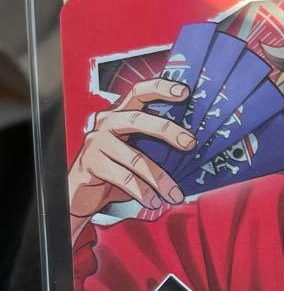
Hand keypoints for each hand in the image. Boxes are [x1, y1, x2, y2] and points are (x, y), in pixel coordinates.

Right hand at [69, 78, 193, 239]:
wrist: (83, 192)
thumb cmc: (117, 169)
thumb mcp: (137, 152)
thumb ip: (156, 145)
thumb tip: (193, 150)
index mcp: (120, 114)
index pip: (138, 92)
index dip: (160, 88)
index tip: (184, 91)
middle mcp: (106, 123)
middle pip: (138, 120)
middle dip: (166, 130)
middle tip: (190, 143)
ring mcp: (96, 142)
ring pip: (135, 158)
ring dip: (160, 179)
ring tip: (175, 195)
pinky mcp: (91, 163)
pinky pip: (123, 178)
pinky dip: (142, 192)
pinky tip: (154, 202)